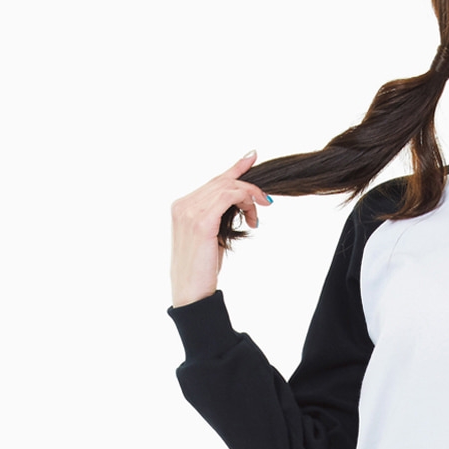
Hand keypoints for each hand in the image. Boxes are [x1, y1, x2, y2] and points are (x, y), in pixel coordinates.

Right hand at [170, 151, 270, 306]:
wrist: (191, 291)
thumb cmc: (203, 267)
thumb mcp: (212, 235)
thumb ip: (220, 215)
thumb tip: (241, 201)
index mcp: (182, 206)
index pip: (213, 181)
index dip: (234, 168)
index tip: (252, 157)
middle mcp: (183, 204)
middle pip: (222, 182)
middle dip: (248, 187)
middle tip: (266, 200)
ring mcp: (189, 211)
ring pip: (228, 187)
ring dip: (249, 198)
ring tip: (256, 217)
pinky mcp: (201, 221)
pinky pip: (228, 197)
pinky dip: (245, 201)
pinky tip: (254, 216)